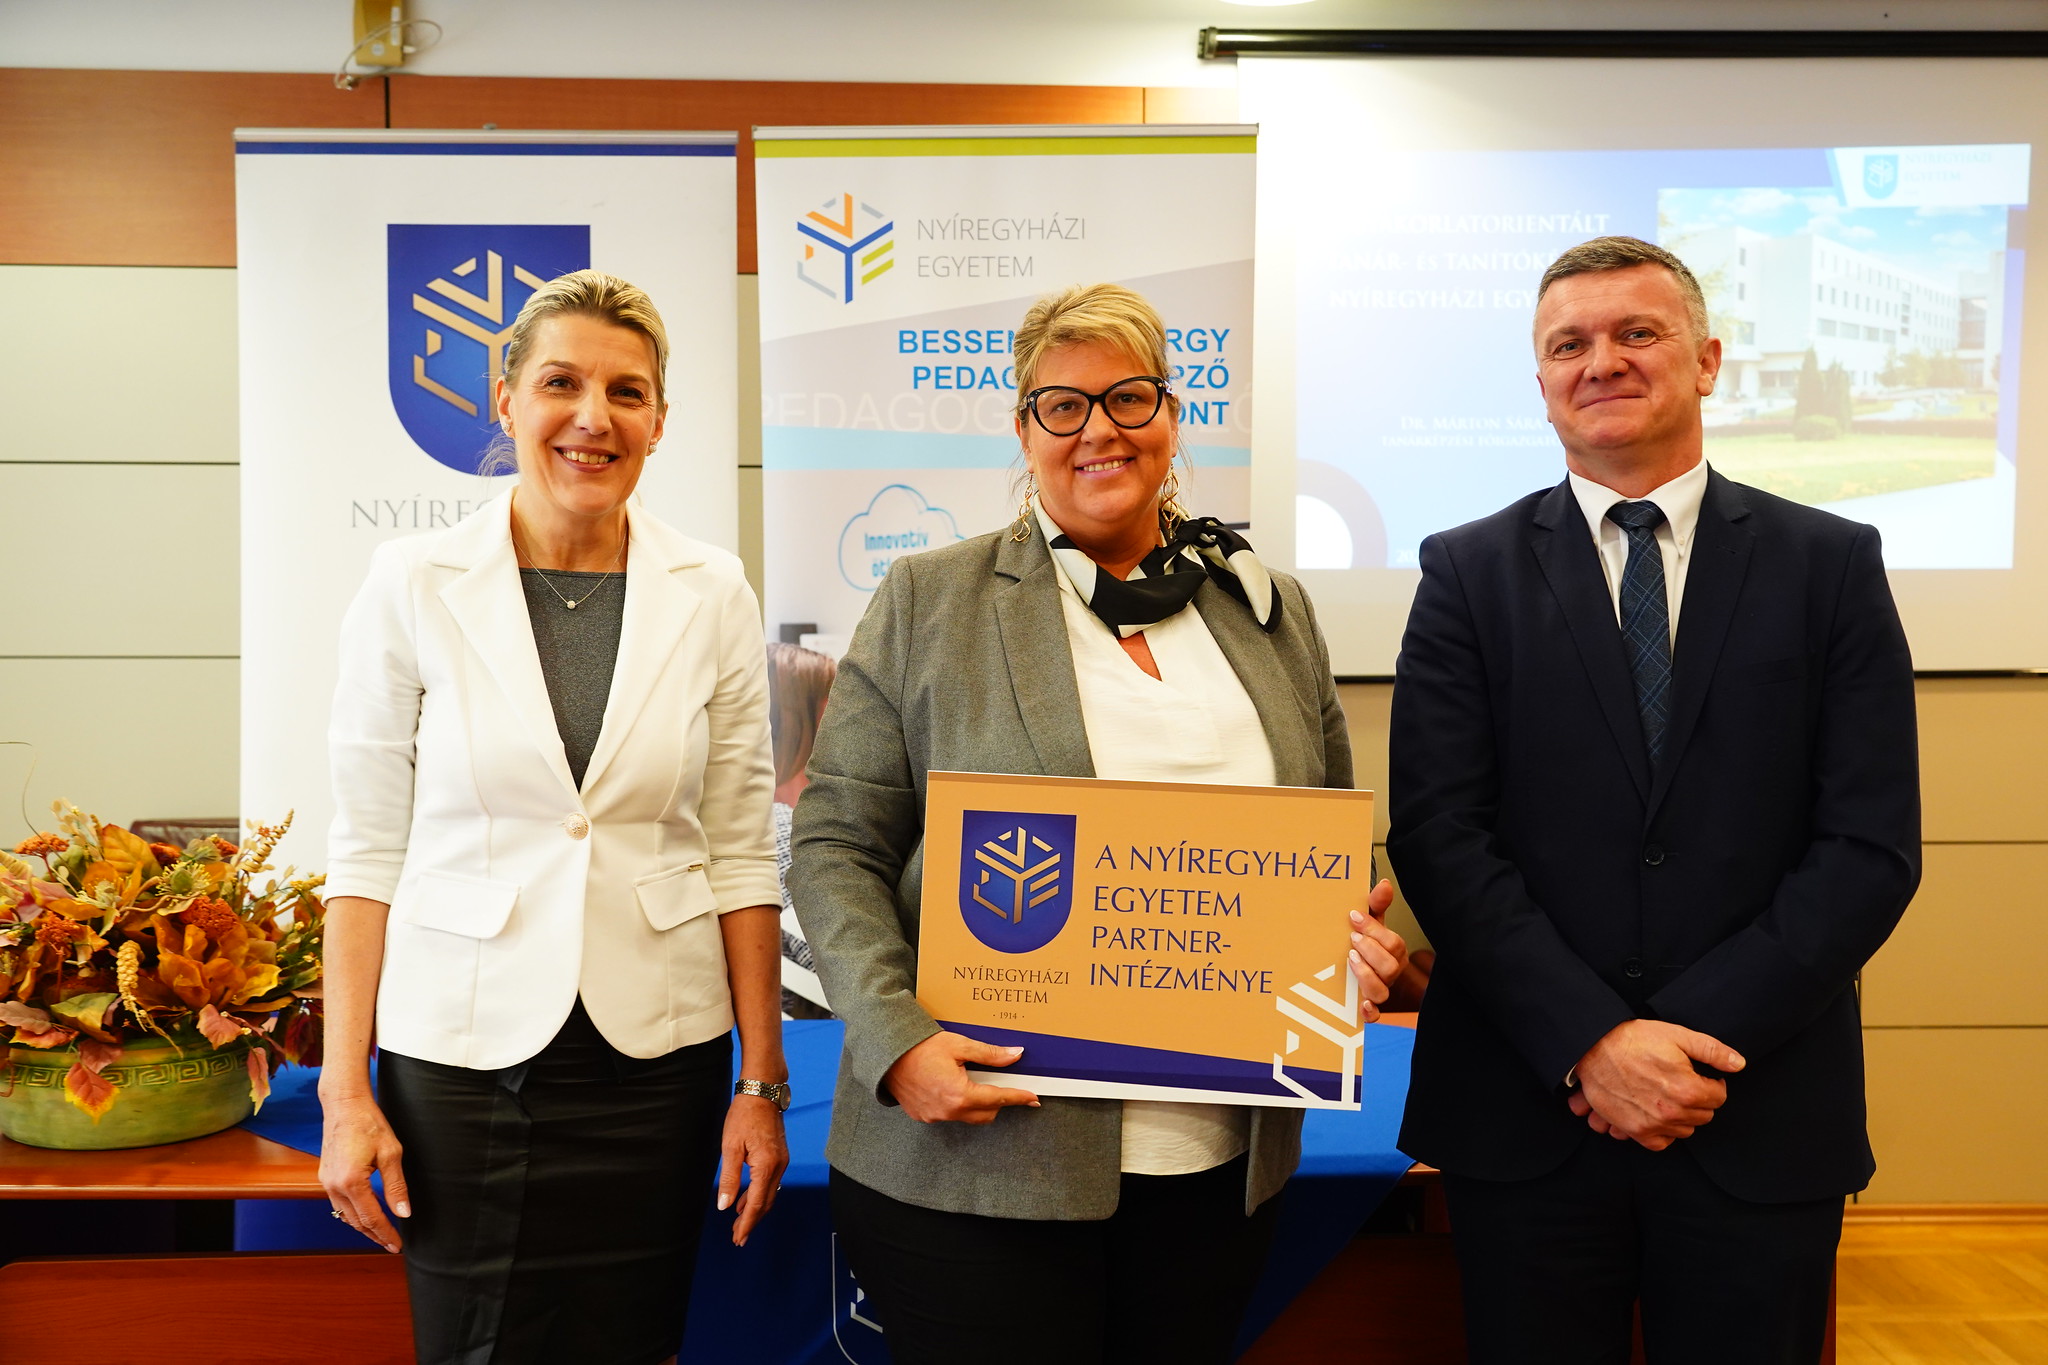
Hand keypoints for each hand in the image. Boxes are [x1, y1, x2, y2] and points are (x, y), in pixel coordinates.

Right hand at [317, 1089, 408, 1251]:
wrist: (343, 1105)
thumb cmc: (369, 1123)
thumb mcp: (391, 1153)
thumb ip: (396, 1186)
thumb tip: (404, 1213)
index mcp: (351, 1182)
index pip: (372, 1218)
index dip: (386, 1234)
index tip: (397, 1246)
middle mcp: (334, 1186)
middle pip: (356, 1222)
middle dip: (375, 1235)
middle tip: (392, 1245)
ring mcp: (326, 1182)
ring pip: (345, 1215)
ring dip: (363, 1227)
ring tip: (381, 1234)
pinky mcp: (325, 1176)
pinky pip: (338, 1204)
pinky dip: (352, 1214)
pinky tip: (364, 1214)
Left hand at [717, 1094, 788, 1246]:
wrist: (762, 1093)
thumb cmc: (744, 1116)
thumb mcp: (731, 1147)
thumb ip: (730, 1178)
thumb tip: (725, 1206)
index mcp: (766, 1166)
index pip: (757, 1203)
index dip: (747, 1223)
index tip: (738, 1238)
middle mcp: (779, 1166)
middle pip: (766, 1203)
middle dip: (752, 1221)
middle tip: (737, 1238)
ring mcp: (782, 1161)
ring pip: (769, 1194)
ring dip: (755, 1210)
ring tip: (740, 1223)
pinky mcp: (779, 1156)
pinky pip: (770, 1183)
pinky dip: (759, 1195)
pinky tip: (747, 1200)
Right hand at [882, 1031, 1039, 1124]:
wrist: (887, 1052)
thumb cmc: (920, 1047)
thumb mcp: (959, 1045)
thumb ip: (990, 1054)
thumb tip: (1015, 1055)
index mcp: (960, 1095)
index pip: (999, 1099)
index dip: (1018, 1097)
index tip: (1032, 1098)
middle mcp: (948, 1111)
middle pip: (986, 1114)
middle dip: (997, 1100)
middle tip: (998, 1082)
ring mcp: (935, 1116)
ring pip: (968, 1117)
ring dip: (977, 1104)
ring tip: (971, 1081)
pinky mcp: (923, 1116)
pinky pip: (949, 1115)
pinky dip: (957, 1105)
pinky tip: (951, 1087)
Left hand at [1349, 878, 1408, 1022]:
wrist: (1347, 966)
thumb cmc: (1362, 942)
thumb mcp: (1369, 922)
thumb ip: (1375, 904)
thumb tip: (1384, 883)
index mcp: (1392, 952)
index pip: (1394, 943)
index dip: (1374, 930)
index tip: (1352, 917)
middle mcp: (1389, 973)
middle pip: (1391, 967)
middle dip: (1371, 951)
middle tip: (1352, 940)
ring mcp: (1379, 991)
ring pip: (1382, 991)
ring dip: (1366, 975)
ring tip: (1350, 960)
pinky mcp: (1366, 1007)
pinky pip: (1374, 1017)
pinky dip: (1369, 1012)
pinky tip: (1361, 1004)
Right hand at [1568, 1019, 1745, 1150]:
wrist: (1593, 1047)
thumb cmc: (1633, 1039)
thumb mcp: (1676, 1035)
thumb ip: (1712, 1050)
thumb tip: (1739, 1064)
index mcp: (1688, 1089)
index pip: (1719, 1096)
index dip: (1714, 1083)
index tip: (1703, 1076)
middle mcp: (1672, 1112)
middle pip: (1704, 1115)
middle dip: (1700, 1100)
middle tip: (1684, 1083)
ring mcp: (1653, 1124)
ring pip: (1686, 1129)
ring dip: (1683, 1115)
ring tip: (1670, 1096)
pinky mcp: (1635, 1131)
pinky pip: (1662, 1142)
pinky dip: (1664, 1131)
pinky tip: (1659, 1113)